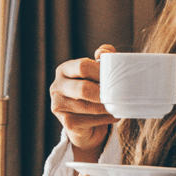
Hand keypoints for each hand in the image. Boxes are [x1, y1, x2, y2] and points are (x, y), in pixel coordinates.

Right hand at [50, 44, 117, 161]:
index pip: (82, 66)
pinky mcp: (66, 122)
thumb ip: (103, 57)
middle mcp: (56, 86)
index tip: (115, 76)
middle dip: (103, 92)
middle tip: (118, 94)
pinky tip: (113, 115)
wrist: (86, 121)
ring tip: (118, 105)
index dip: (101, 71)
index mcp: (64, 70)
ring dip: (106, 107)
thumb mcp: (98, 72)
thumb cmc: (94, 91)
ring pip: (87, 106)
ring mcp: (58, 105)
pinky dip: (105, 118)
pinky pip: (89, 120)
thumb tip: (102, 52)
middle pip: (83, 88)